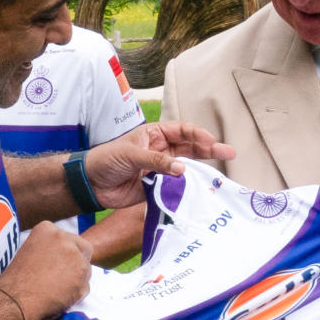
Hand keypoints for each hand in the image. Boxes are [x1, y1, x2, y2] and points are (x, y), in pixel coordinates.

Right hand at [0, 221, 91, 319]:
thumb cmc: (17, 281)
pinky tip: (60, 297)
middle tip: (63, 278)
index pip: (69, 239)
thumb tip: (62, 259)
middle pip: (84, 249)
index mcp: (47, 229)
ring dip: (76, 281)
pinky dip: (77, 294)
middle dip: (77, 263)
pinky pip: (86, 285)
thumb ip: (49, 250)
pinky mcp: (82, 271)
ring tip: (56, 290)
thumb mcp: (30, 252)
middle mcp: (63, 236)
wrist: (15, 299)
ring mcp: (75, 253)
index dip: (65, 254)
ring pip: (86, 269)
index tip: (55, 265)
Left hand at [84, 121, 234, 209]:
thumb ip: (156, 161)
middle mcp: (161, 150)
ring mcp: (161, 169)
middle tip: (229, 152)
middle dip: (210, 149)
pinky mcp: (158, 187)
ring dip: (203, 169)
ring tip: (222, 171)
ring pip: (187, 167)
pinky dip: (188, 187)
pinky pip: (177, 186)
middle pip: (190, 148)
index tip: (210, 142)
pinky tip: (201, 188)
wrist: (90, 183)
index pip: (182, 131)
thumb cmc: (106, 159)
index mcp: (155, 135)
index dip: (197, 135)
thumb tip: (182, 169)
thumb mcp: (131, 154)